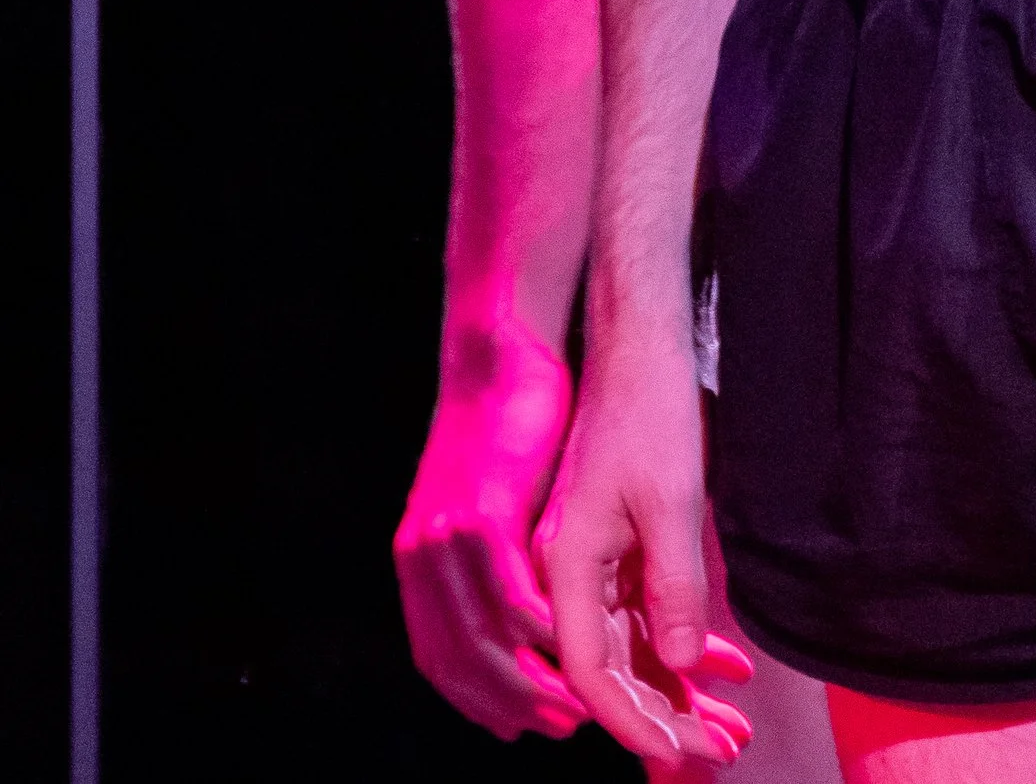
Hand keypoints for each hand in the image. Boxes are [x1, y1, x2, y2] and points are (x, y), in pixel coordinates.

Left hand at [396, 320, 586, 739]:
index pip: (439, 659)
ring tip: (576, 700)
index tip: (520, 725)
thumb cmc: (505, 422)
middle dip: (511, 706)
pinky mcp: (482, 516)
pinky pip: (509, 596)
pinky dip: (540, 633)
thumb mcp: (487, 498)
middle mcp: (423, 558)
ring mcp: (449, 539)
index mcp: (418, 560)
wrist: (495, 351)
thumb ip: (493, 553)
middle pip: (459, 664)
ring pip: (484, 641)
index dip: (479, 702)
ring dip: (531, 682)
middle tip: (560, 725)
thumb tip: (516, 606)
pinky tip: (572, 646)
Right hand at [543, 336, 751, 765]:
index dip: (637, 720)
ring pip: (628, 649)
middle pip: (610, 671)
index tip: (686, 753)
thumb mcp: (671, 499)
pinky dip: (678, 647)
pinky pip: (639, 616)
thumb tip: (675, 666)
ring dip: (676, 691)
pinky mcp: (614, 547)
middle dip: (666, 718)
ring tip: (732, 729)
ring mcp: (589, 562)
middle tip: (726, 753)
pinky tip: (723, 669)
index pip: (592, 671)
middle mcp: (568, 573)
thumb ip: (673, 586)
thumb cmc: (651, 410)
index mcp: (565, 564)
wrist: (641, 344)